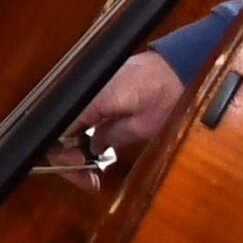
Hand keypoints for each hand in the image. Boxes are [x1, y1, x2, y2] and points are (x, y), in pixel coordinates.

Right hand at [71, 48, 190, 164]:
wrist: (183, 65)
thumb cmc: (170, 90)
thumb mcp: (144, 127)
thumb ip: (113, 138)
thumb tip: (94, 146)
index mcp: (92, 100)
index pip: (59, 133)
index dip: (66, 158)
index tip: (82, 171)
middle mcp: (87, 90)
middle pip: (62, 128)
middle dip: (70, 156)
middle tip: (88, 177)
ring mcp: (94, 86)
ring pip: (71, 120)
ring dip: (77, 144)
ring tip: (94, 164)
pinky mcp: (103, 84)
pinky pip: (85, 110)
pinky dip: (87, 129)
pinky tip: (99, 143)